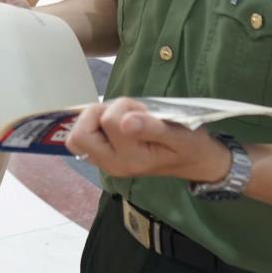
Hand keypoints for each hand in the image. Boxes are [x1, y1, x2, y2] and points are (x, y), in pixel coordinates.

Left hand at [65, 98, 231, 182]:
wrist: (195, 163)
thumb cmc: (189, 146)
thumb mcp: (179, 135)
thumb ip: (152, 128)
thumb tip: (125, 122)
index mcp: (131, 159)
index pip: (108, 122)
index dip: (123, 107)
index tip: (143, 111)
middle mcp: (113, 165)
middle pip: (80, 135)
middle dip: (99, 114)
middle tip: (124, 113)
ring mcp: (105, 163)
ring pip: (77, 137)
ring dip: (95, 120)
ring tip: (121, 118)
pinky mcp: (101, 158)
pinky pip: (82, 140)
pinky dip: (93, 126)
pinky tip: (114, 125)